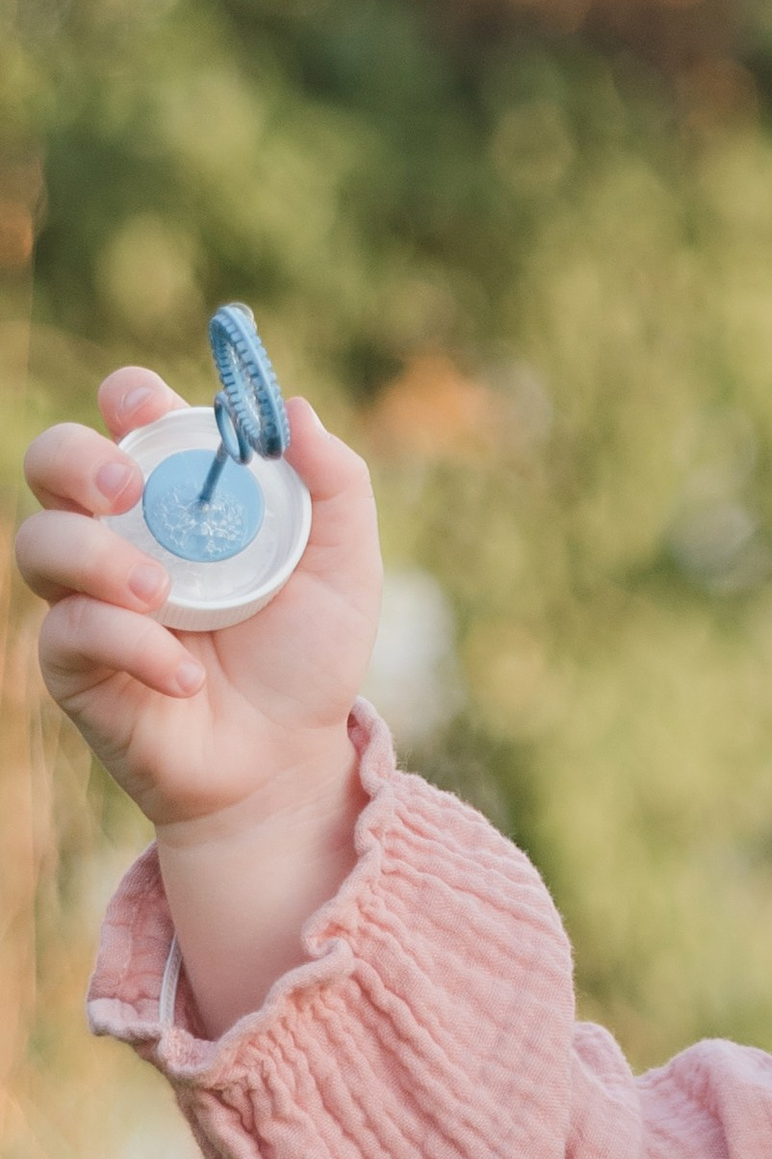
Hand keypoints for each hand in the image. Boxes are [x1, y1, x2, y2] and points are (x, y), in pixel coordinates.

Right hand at [16, 367, 383, 1029]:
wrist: (287, 761)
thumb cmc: (307, 659)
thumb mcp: (344, 568)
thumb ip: (335, 484)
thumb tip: (293, 406)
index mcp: (178, 494)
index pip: (129, 417)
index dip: (129, 397)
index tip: (153, 407)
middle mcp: (119, 533)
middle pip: (50, 462)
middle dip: (75, 459)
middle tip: (127, 489)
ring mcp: (87, 596)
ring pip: (40, 543)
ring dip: (96, 557)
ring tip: (162, 592)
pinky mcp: (72, 663)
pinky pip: (70, 633)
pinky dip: (130, 646)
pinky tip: (183, 675)